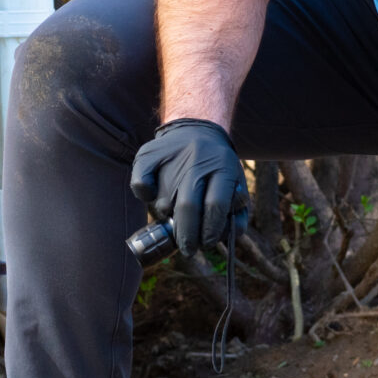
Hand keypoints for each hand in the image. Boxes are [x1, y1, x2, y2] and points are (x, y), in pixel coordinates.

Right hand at [129, 119, 248, 254]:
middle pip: (188, 207)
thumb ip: (238, 210)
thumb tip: (231, 235)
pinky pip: (140, 185)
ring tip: (177, 210)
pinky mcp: (148, 156)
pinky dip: (145, 196)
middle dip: (188, 236)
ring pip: (164, 202)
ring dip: (169, 216)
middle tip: (188, 249)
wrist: (197, 129)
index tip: (208, 243)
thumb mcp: (236, 181)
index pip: (216, 206)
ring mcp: (172, 157)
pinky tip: (154, 194)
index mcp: (223, 166)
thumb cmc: (217, 166)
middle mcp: (197, 161)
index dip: (212, 231)